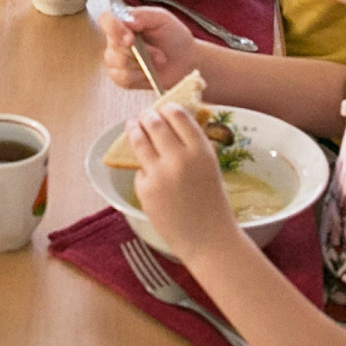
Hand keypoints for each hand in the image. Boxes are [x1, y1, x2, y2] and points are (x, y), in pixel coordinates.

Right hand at [99, 2, 197, 92]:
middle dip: (139, 51)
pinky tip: (149, 72)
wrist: (187, 61)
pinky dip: (139, 76)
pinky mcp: (121, 77)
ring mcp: (116, 60)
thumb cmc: (174, 36)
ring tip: (158, 61)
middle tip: (158, 53)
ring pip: (117, 63)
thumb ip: (143, 15)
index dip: (114, 28)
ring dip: (142, 63)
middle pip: (113, 46)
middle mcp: (115, 40)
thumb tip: (127, 21)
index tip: (131, 37)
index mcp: (123, 21)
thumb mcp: (162, 18)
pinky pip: (122, 78)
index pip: (106, 20)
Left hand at [126, 99, 242, 263]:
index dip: (167, 108)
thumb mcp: (209, 167)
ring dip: (134, 129)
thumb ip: (192, 146)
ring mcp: (159, 173)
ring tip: (133, 126)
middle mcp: (179, 158)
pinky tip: (150, 173)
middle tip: (144, 116)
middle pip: (154, 123)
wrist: (207, 238)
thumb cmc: (212, 203)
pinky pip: (140, 170)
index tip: (163, 108)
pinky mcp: (144, 187)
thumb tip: (170, 123)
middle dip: (147, 116)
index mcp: (201, 150)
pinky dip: (143, 168)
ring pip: (138, 140)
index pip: (178, 115)